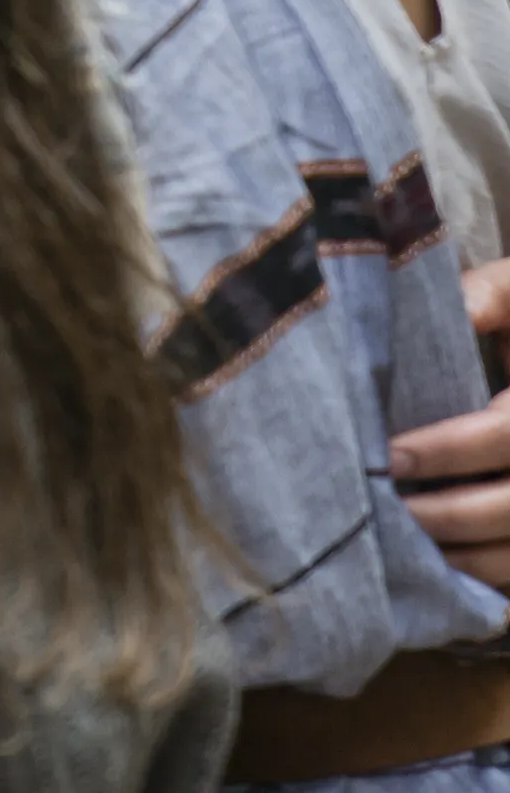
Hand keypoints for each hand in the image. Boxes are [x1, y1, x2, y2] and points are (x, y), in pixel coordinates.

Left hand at [395, 261, 509, 583]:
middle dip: (446, 514)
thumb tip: (433, 313)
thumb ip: (481, 296)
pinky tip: (435, 569)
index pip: (506, 435)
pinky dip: (484, 579)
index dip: (448, 451)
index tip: (387, 456)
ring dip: (462, 557)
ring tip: (396, 545)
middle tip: (379, 508)